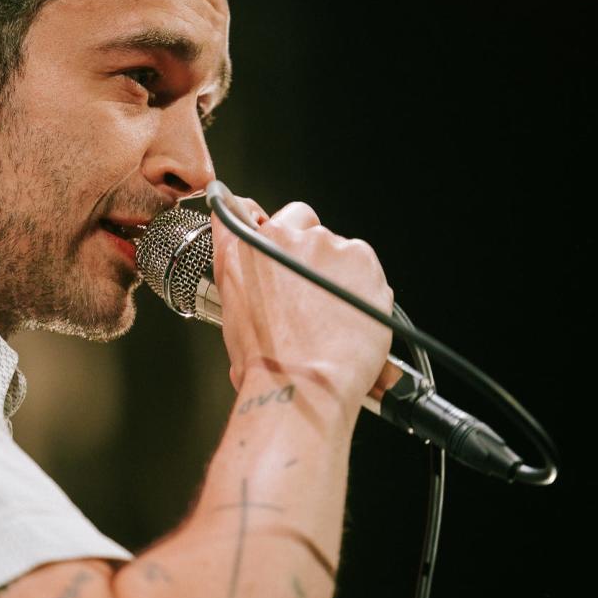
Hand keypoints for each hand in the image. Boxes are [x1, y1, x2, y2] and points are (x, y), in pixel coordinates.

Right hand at [211, 199, 392, 411]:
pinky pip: (365, 265)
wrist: (306, 386)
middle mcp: (283, 238)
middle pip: (300, 220)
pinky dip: (364, 286)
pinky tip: (352, 316)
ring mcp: (325, 245)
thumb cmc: (268, 365)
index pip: (246, 211)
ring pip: (337, 246)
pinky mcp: (361, 258)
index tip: (273, 238)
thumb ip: (240, 274)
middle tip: (311, 289)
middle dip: (306, 248)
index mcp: (244, 250)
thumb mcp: (232, 316)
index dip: (264, 226)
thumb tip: (248, 268)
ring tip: (334, 314)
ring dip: (337, 270)